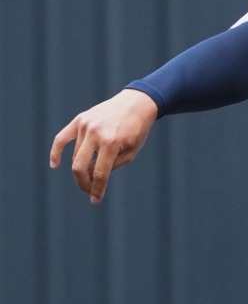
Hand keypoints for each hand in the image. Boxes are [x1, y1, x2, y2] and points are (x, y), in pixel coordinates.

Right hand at [49, 89, 158, 204]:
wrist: (137, 103)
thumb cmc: (137, 129)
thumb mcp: (131, 151)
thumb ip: (111, 167)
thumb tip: (91, 178)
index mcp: (111, 143)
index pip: (100, 174)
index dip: (97, 190)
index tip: (95, 200)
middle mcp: (96, 133)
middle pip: (80, 167)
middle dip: (83, 183)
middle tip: (88, 190)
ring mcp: (86, 125)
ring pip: (76, 155)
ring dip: (84, 165)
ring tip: (96, 167)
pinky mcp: (80, 120)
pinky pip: (61, 138)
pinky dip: (56, 152)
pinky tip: (54, 164)